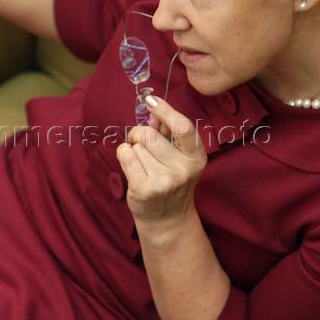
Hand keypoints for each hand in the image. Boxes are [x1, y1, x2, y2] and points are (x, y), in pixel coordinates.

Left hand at [115, 96, 206, 231]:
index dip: (165, 110)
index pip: (182, 127)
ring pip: (136, 146)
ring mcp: (164, 181)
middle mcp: (183, 170)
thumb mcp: (178, 157)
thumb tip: (153, 109)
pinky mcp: (144, 189)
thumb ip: (168, 132)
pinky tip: (132, 166)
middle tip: (140, 142)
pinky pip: (125, 156)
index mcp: (196, 157)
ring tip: (143, 164)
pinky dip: (123, 155)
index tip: (151, 100)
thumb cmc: (170, 180)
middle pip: (150, 135)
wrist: (167, 218)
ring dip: (134, 149)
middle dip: (139, 134)